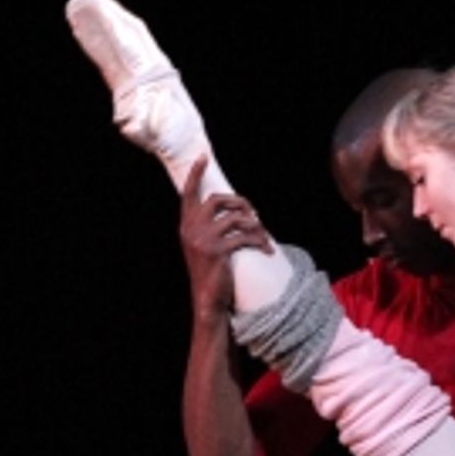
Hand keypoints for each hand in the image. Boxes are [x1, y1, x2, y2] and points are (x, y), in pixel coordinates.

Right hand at [178, 154, 271, 318]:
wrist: (207, 298)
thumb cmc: (210, 271)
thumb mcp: (202, 245)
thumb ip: (208, 226)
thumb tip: (234, 210)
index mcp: (186, 225)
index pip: (189, 193)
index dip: (196, 173)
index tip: (203, 157)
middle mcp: (191, 229)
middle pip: (218, 200)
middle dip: (240, 202)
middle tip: (253, 213)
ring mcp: (204, 239)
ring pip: (236, 217)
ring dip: (255, 224)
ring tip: (263, 235)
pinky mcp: (219, 251)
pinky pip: (245, 236)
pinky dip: (260, 241)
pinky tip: (268, 250)